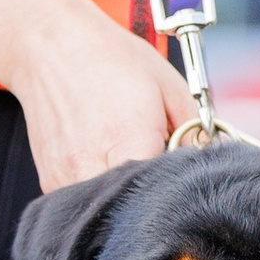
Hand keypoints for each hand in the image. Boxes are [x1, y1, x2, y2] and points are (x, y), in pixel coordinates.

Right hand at [10, 0, 193, 192]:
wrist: (51, 45)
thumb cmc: (109, 58)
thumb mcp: (168, 85)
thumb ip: (192, 131)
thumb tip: (209, 163)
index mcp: (127, 141)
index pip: (164, 192)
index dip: (179, 187)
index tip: (183, 173)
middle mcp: (92, 166)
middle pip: (135, 209)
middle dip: (153, 196)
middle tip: (158, 167)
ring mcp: (66, 178)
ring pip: (108, 213)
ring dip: (126, 198)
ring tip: (129, 160)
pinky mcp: (51, 183)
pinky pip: (85, 205)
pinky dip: (101, 192)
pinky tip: (106, 162)